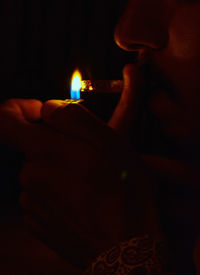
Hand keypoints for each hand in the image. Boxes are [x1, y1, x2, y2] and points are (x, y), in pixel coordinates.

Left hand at [0, 95, 156, 268]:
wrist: (125, 247)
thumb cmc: (123, 192)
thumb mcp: (109, 142)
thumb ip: (73, 117)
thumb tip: (48, 109)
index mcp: (45, 152)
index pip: (6, 121)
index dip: (19, 110)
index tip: (42, 115)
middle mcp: (30, 176)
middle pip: (33, 148)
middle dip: (56, 145)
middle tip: (88, 158)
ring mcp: (32, 202)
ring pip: (40, 171)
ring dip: (59, 169)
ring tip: (88, 183)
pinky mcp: (37, 222)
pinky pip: (41, 195)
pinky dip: (57, 191)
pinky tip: (80, 201)